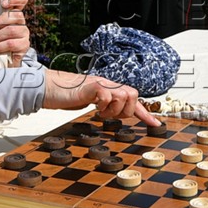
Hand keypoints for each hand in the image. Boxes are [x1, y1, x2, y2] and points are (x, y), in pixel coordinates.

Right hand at [42, 69, 161, 127]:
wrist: (52, 88)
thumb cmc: (70, 96)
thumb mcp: (93, 103)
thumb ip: (106, 105)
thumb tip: (115, 113)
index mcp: (111, 89)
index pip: (132, 100)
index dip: (145, 113)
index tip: (156, 124)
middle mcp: (109, 84)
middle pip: (133, 94)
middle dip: (126, 110)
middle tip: (111, 115)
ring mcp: (102, 84)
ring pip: (124, 95)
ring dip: (114, 109)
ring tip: (101, 111)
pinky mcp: (93, 86)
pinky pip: (108, 96)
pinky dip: (104, 105)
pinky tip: (94, 106)